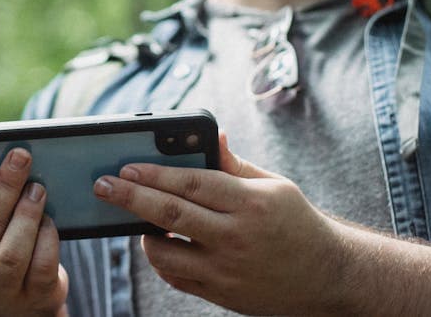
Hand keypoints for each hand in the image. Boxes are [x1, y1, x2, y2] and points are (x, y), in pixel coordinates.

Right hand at [0, 149, 68, 316]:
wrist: (16, 302)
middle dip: (5, 190)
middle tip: (20, 161)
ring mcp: (0, 294)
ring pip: (13, 252)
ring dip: (27, 214)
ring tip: (37, 189)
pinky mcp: (34, 297)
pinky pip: (42, 265)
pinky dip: (47, 237)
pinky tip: (49, 219)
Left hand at [93, 132, 350, 314]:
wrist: (327, 276)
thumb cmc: (295, 222)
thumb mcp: (274, 185)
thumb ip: (234, 165)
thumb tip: (213, 134)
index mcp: (252, 203)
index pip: (191, 183)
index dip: (154, 174)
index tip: (125, 167)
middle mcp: (237, 237)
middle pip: (170, 214)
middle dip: (130, 198)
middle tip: (103, 186)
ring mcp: (227, 270)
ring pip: (165, 252)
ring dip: (144, 234)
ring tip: (140, 219)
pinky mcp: (222, 294)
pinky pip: (176, 277)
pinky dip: (161, 260)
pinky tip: (161, 243)